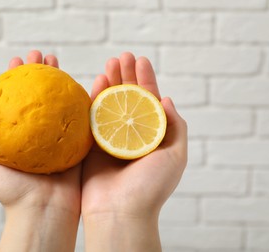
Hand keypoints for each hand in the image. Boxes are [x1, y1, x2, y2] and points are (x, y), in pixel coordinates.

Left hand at [0, 50, 80, 251]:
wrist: (42, 210)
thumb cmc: (11, 191)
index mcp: (19, 133)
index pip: (17, 98)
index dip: (16, 77)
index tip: (17, 60)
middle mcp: (39, 131)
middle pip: (40, 93)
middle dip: (40, 71)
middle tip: (40, 54)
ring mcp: (59, 135)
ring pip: (61, 99)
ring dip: (60, 77)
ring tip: (56, 59)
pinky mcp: (78, 142)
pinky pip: (81, 116)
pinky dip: (82, 97)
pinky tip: (81, 81)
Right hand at [81, 52, 187, 250]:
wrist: (120, 212)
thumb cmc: (151, 187)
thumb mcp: (175, 156)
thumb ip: (175, 126)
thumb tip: (168, 99)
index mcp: (153, 135)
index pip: (150, 100)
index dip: (146, 78)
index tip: (141, 60)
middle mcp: (132, 134)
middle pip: (129, 98)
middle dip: (127, 75)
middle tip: (122, 56)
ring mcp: (112, 138)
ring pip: (111, 103)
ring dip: (110, 82)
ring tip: (110, 63)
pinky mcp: (92, 144)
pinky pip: (93, 116)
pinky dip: (94, 98)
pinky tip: (96, 81)